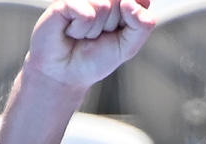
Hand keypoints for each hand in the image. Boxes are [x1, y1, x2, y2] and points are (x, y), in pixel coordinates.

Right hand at [24, 0, 155, 90]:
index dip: (134, 19)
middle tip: (99, 36)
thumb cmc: (96, 57)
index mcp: (121, 4)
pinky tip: (71, 32)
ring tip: (84, 35)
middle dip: (114, 26)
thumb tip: (129, 3)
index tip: (121, 32)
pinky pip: (86, 14)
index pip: (141, 1)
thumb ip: (142, 26)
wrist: (65, 73)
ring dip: (95, 30)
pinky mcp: (64, 3)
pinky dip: (81, 30)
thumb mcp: (129, 47)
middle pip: (122, 3)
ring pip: (104, 6)